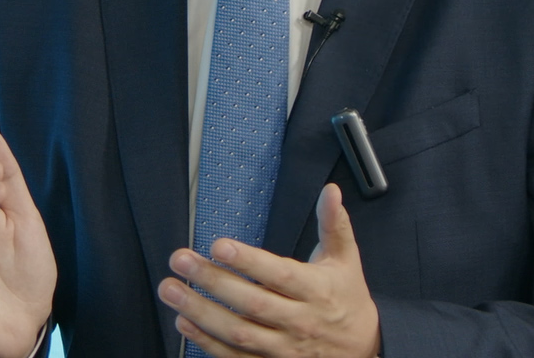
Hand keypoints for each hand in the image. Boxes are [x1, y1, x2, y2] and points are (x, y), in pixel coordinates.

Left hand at [158, 184, 379, 357]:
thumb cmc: (347, 299)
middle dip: (212, 281)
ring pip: (238, 332)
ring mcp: (284, 348)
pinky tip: (185, 322)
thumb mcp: (345, 260)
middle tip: (181, 260)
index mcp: (316, 291)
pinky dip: (207, 342)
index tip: (219, 245)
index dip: (248, 262)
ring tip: (172, 289)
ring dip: (201, 312)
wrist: (362, 349)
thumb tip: (331, 192)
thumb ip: (334, 224)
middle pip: (251, 303)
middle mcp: (299, 321)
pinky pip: (235, 357)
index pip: (279, 276)